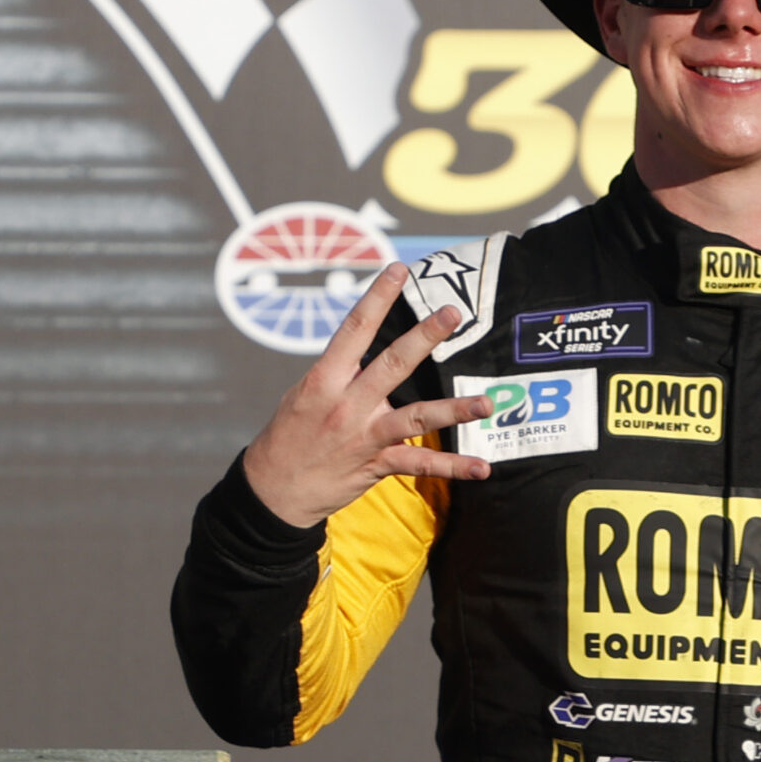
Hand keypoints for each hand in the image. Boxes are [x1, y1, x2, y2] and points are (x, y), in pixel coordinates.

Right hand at [241, 262, 496, 527]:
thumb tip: (364, 347)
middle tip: (452, 312)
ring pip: (415, 417)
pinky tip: (482, 468)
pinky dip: (453, 467)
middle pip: (392, 365)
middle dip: (424, 337)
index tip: (398, 270)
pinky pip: (420, 464)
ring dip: (454, 410)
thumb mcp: (303, 395)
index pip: (354, 330)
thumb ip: (337, 373)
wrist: (274, 491)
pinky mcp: (376, 465)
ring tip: (486, 403)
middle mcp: (346, 404)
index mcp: (324, 380)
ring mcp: (364, 436)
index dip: (376, 298)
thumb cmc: (288, 436)